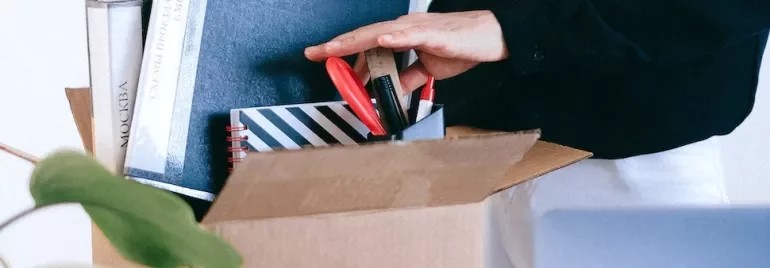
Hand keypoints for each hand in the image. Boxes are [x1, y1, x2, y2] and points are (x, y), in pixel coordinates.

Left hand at [304, 10, 507, 93]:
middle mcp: (404, 29)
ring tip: (333, 49)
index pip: (365, 43)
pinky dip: (392, 37)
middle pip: (363, 36)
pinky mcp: (434, 34)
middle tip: (313, 53)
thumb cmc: (462, 46)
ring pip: (378, 33)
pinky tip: (378, 40)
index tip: (320, 57)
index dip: (342, 50)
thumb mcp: (429, 68)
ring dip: (354, 42)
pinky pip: (409, 34)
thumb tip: (391, 90)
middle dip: (336, 46)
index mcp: (401, 36)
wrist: (491, 36)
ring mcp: (417, 29)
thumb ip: (408, 77)